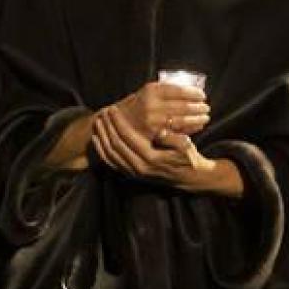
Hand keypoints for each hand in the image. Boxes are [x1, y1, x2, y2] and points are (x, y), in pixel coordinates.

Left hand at [90, 106, 237, 196]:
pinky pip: (111, 164)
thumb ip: (172, 137)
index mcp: (150, 158)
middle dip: (106, 128)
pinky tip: (98, 140)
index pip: (127, 137)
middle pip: (115, 145)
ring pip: (110, 155)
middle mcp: (138, 167)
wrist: (190, 178)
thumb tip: (159, 131)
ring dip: (101, 138)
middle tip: (101, 113)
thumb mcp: (186, 146)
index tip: (113, 109)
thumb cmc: (189, 158)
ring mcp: (134, 173)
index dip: (117, 122)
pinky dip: (102, 151)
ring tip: (98, 123)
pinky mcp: (132, 175)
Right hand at [110, 82, 211, 138]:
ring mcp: (152, 121)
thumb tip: (191, 90)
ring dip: (197, 119)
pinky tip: (196, 128)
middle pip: (183, 106)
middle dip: (198, 107)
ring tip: (205, 118)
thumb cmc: (136, 106)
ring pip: (182, 120)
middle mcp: (152, 105)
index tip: (202, 95)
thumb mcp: (148, 92)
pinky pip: (176, 133)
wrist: (115, 121)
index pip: (180, 90)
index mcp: (152, 90)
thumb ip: (165, 90)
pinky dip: (189, 130)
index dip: (194, 93)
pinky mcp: (153, 135)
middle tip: (206, 108)